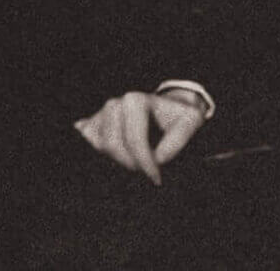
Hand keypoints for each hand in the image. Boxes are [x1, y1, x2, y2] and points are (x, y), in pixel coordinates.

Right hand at [74, 90, 207, 184]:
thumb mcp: (191, 121)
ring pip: (100, 150)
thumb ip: (178, 138)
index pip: (133, 139)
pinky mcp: (91, 129)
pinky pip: (89, 149)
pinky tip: (115, 163)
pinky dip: (101, 158)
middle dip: (131, 163)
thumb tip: (158, 158)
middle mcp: (113, 105)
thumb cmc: (178, 117)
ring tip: (138, 164)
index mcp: (135, 101)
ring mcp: (99, 117)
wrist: (168, 111)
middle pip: (112, 146)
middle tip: (148, 172)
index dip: (144, 162)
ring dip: (118, 162)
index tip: (156, 179)